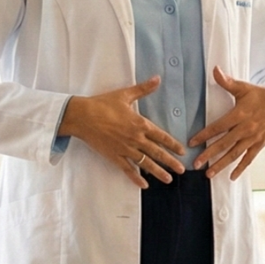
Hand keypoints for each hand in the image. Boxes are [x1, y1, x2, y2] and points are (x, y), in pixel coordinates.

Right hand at [61, 78, 185, 187]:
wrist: (82, 116)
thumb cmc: (102, 104)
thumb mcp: (125, 95)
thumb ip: (143, 89)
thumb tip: (158, 78)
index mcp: (140, 124)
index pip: (162, 137)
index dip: (173, 145)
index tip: (182, 151)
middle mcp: (135, 139)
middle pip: (157, 152)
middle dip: (171, 162)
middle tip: (182, 170)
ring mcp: (125, 149)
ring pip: (146, 163)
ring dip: (158, 172)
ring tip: (169, 180)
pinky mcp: (114, 156)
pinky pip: (127, 169)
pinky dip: (136, 178)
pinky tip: (144, 185)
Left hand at [190, 68, 264, 179]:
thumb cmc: (261, 96)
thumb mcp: (244, 87)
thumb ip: (227, 82)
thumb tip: (215, 70)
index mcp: (239, 115)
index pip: (218, 127)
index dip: (204, 135)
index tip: (192, 143)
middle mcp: (245, 129)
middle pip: (224, 144)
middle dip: (209, 155)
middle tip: (196, 164)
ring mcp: (252, 139)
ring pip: (234, 154)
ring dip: (221, 165)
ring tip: (209, 174)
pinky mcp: (259, 145)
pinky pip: (249, 159)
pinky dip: (240, 168)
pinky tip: (232, 177)